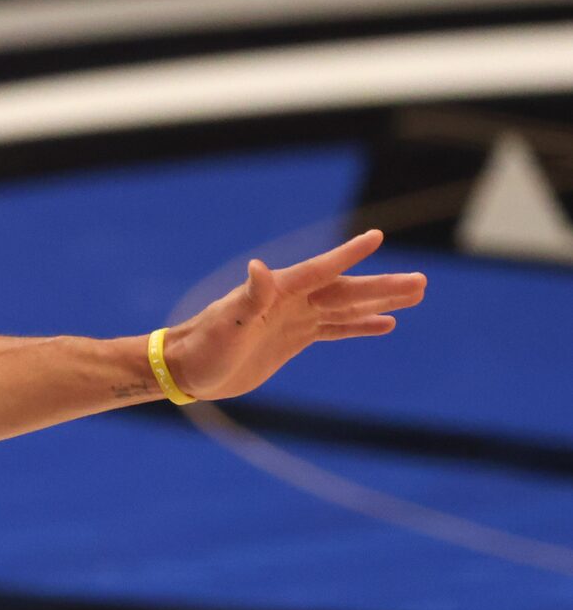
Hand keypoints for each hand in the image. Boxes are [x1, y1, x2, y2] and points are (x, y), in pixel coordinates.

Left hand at [162, 229, 427, 400]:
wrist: (188, 370)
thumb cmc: (203, 346)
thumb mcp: (227, 324)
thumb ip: (249, 297)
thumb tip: (258, 267)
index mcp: (277, 292)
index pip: (320, 270)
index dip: (347, 256)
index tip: (376, 238)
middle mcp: (290, 300)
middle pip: (344, 290)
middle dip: (382, 287)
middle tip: (421, 281)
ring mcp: (295, 319)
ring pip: (346, 307)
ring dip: (379, 301)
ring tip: (417, 294)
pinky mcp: (294, 338)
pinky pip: (334, 328)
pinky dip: (360, 325)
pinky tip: (387, 323)